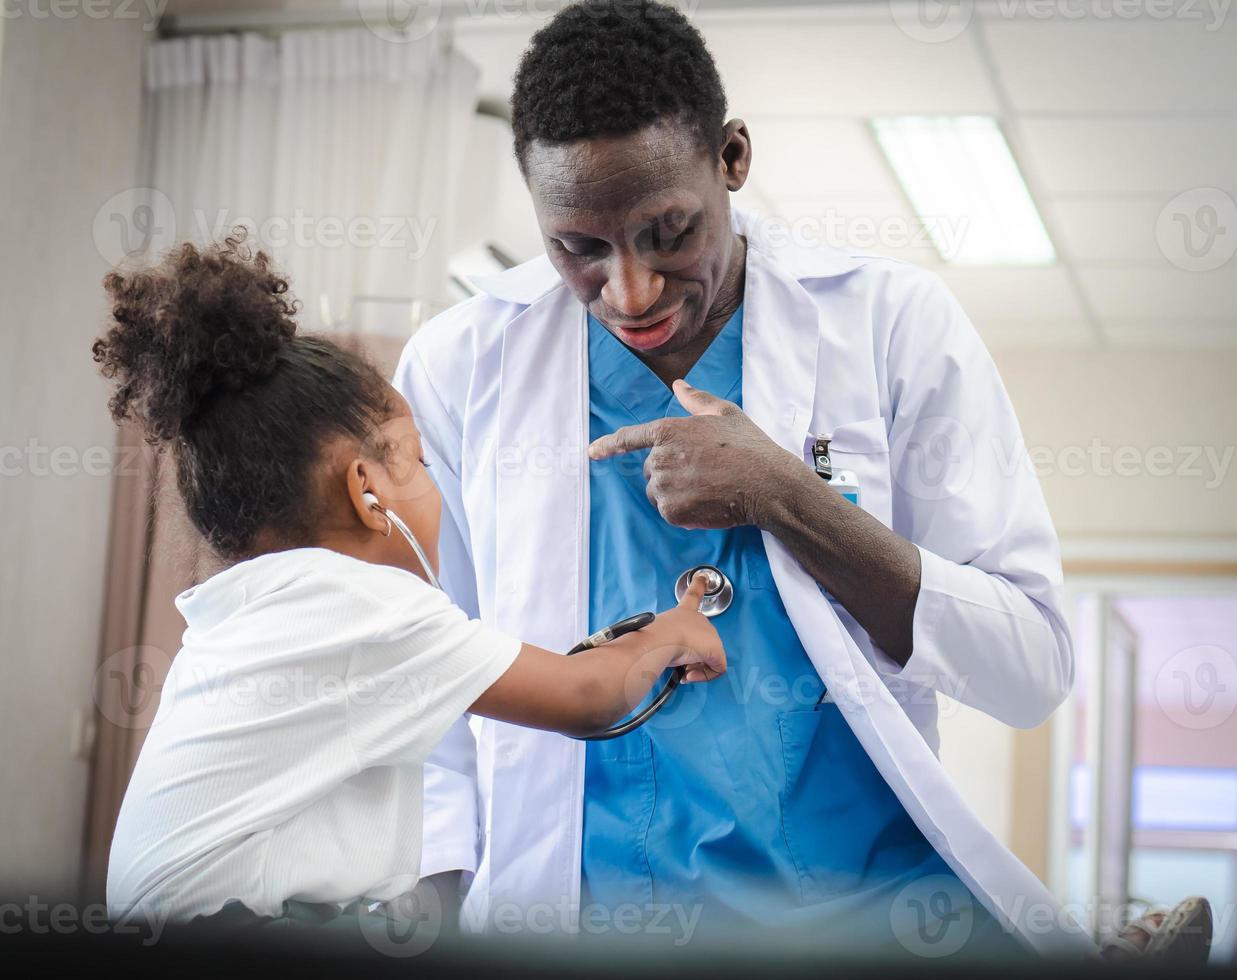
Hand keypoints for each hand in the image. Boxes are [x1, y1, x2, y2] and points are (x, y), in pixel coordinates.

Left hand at [587, 379, 800, 529]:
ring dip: (675, 493)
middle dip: (670, 471)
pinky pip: (667, 511)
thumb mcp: (724, 413)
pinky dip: (683, 511)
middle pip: (650, 469)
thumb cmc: (748, 446)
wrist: (766, 483)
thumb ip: (695, 400)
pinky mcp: (671, 510)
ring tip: (707, 488)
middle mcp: (659, 457)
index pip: (630, 438)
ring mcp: (664, 485)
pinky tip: (707, 503)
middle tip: (703, 471)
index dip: (608, 445)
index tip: (592, 452)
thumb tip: (678, 385)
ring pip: (657, 492)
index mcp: (668, 430)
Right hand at [650, 572, 725, 681]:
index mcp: (683, 612)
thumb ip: (659, 641)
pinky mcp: (717, 650)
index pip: (692, 595)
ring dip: (695, 667)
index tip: (701, 576)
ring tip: (682, 669)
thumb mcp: (653, 635)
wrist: (659, 640)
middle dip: (692, 656)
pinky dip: (703, 675)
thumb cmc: (650, 636)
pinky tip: (688, 673)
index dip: (698, 585)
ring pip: (708, 657)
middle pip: (702, 641)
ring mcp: (710, 634)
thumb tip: (658, 655)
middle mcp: (698, 619)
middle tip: (678, 662)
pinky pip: (716, 669)